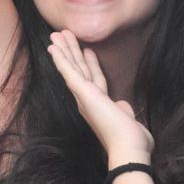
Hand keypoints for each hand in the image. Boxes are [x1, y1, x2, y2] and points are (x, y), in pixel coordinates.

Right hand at [47, 30, 154, 160]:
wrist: (129, 149)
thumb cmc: (131, 140)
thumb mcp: (128, 120)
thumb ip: (123, 110)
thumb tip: (123, 106)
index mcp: (98, 106)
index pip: (94, 79)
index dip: (91, 64)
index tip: (89, 51)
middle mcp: (87, 101)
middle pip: (79, 70)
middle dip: (73, 52)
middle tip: (65, 36)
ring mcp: (84, 97)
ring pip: (72, 67)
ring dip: (65, 49)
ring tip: (58, 33)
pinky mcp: (83, 93)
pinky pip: (69, 72)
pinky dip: (61, 58)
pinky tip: (52, 46)